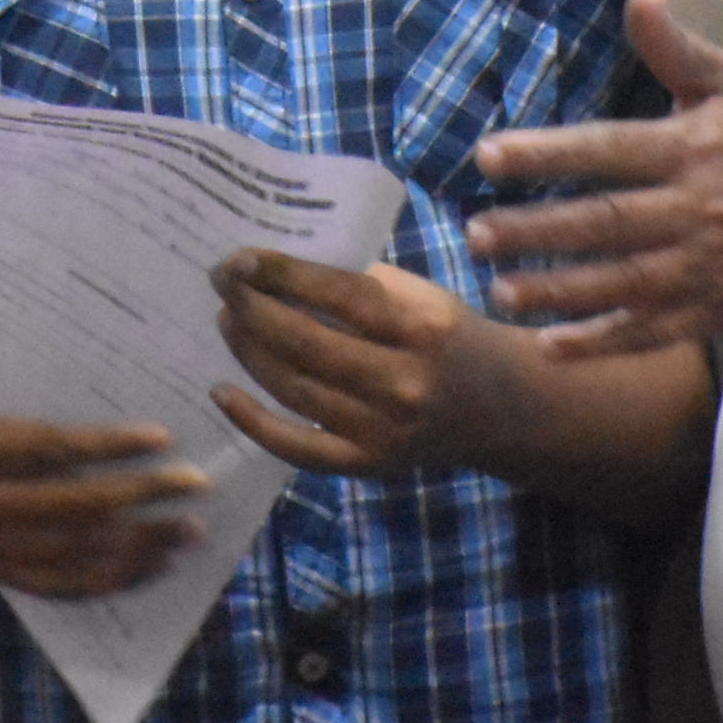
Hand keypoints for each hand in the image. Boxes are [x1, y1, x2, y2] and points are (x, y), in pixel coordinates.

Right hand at [0, 289, 205, 599]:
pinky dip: (103, 582)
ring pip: (68, 558)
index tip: (160, 436)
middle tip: (196, 482)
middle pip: (70, 509)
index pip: (46, 451)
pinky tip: (146, 568)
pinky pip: (50, 586)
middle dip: (138, 499)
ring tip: (188, 530)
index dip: (106, 446)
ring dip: (132, 548)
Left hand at [210, 252, 473, 475]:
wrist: (502, 409)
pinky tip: (221, 391)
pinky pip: (297, 447)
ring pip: (294, 388)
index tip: (239, 257)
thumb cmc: (450, 337)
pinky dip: (252, 421)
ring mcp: (385, 429)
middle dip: (253, 308)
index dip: (282, 274)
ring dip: (248, 351)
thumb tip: (281, 264)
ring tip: (225, 319)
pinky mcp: (367, 464)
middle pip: (306, 342)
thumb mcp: (424, 297)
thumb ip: (363, 282)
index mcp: (422, 327)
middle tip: (220, 282)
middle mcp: (405, 381)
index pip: (338, 294)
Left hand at [467, 0, 722, 354]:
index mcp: (689, 149)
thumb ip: (673, 47)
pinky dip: (600, 343)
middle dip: (537, 231)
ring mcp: (702, 268)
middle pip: (605, 223)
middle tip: (476, 234)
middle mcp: (693, 211)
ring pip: (620, 284)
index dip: (546, 154)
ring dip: (557, 291)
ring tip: (499, 290)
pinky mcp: (709, 311)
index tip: (486, 156)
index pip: (607, 150)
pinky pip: (649, 332)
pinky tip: (548, 346)